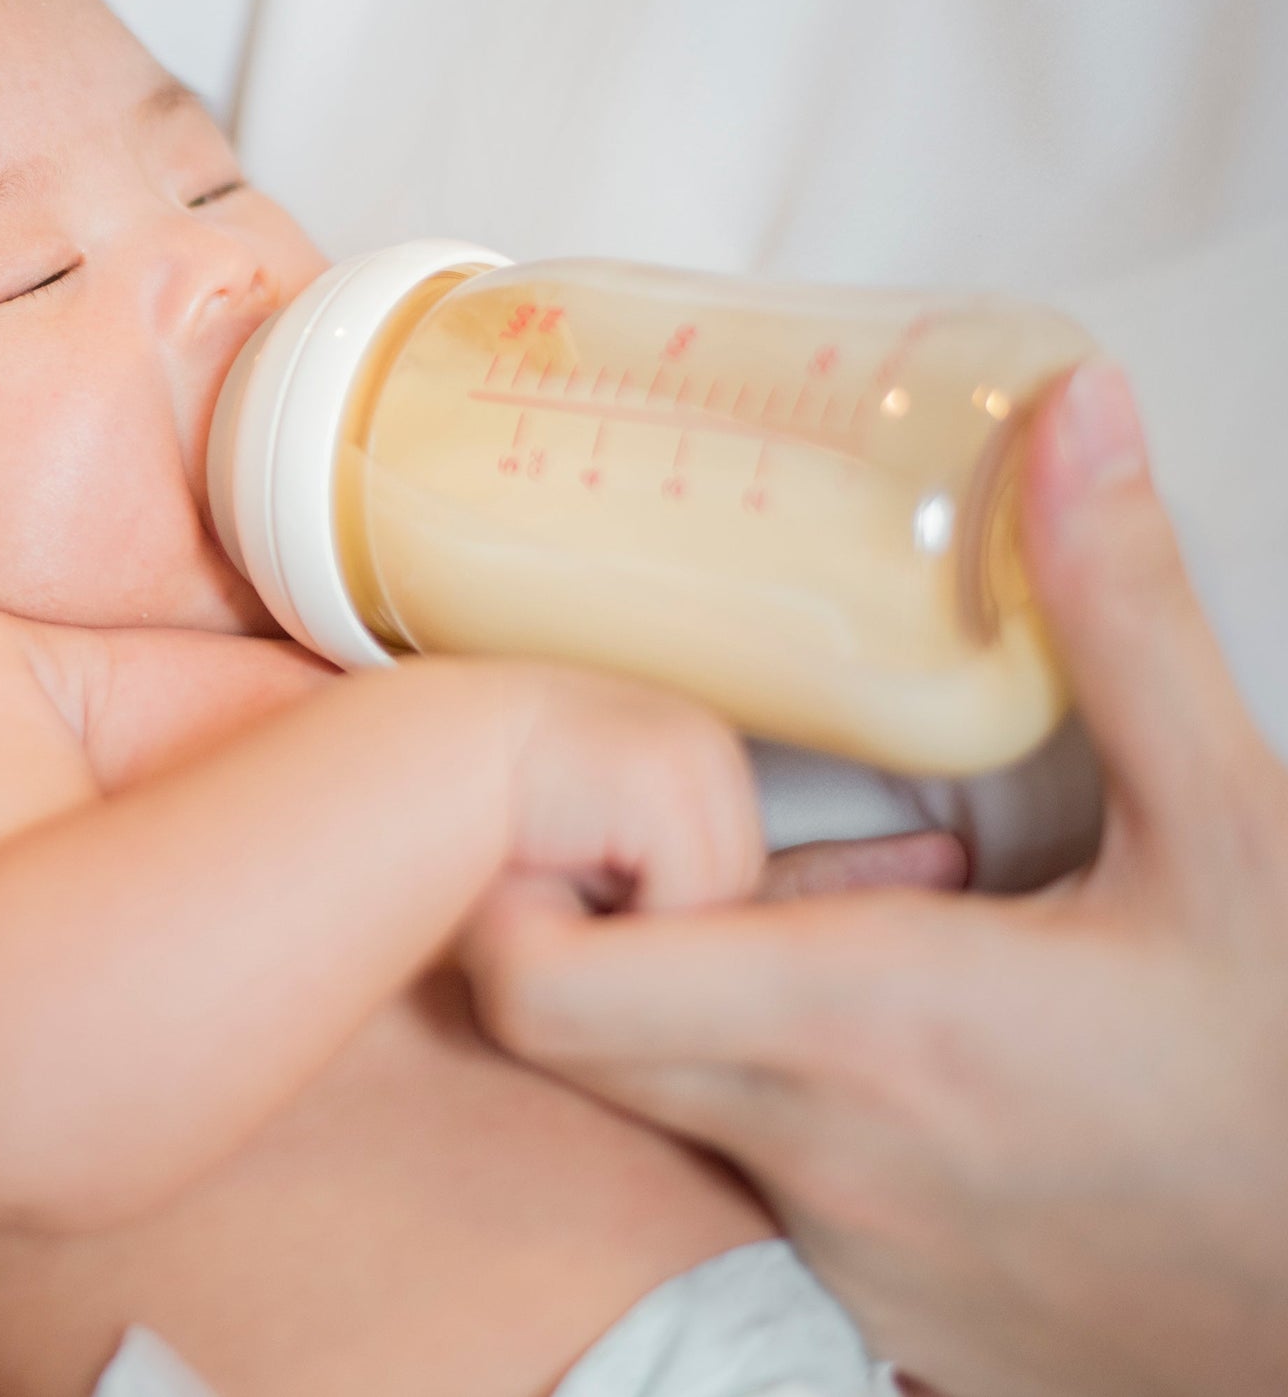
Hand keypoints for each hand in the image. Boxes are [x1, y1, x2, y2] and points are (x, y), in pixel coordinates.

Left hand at [463, 364, 1287, 1396]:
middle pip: (566, 1036)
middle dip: (591, 929)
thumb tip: (1076, 422)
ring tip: (829, 933)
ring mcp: (839, 1245)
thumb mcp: (1236, 826)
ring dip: (699, 1014)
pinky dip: (783, 1114)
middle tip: (689, 846)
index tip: (606, 817)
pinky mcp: (881, 1314)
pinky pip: (762, 1194)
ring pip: (665, 1108)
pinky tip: (902, 1058)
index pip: (533, 979)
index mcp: (861, 1014)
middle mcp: (812, 1143)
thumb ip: (1123, 617)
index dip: (515, 889)